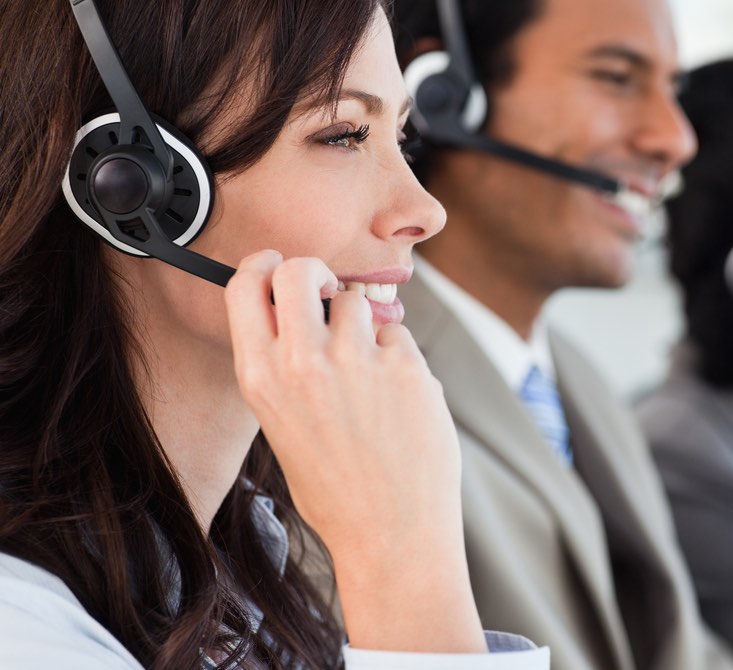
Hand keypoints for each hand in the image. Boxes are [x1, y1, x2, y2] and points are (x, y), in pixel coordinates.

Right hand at [224, 250, 484, 652]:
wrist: (391, 532)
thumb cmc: (337, 489)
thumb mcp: (282, 428)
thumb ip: (284, 370)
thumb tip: (302, 316)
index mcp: (261, 378)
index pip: (244, 286)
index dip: (263, 266)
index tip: (278, 265)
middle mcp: (302, 362)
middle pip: (300, 270)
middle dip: (315, 272)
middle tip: (329, 293)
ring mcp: (356, 361)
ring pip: (358, 301)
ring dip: (365, 326)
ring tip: (371, 378)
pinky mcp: (404, 366)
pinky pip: (398, 334)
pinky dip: (400, 358)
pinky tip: (399, 402)